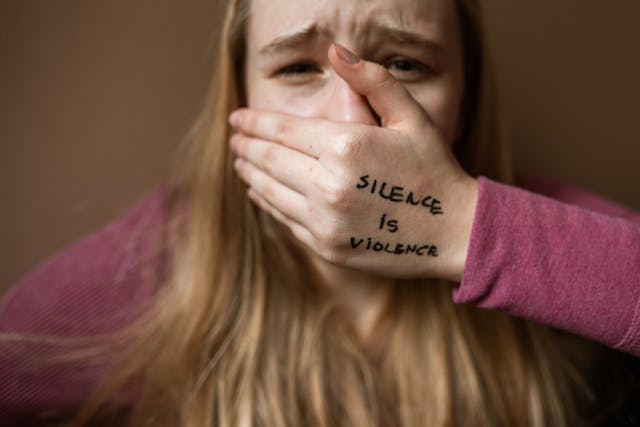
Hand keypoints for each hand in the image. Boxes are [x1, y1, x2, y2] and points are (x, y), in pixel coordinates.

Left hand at [229, 43, 477, 281]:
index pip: (282, 129)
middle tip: (234, 140)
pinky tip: (260, 194)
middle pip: (268, 161)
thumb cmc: (434, 169)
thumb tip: (334, 51)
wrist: (454, 231)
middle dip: (245, 147)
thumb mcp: (410, 116)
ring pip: (270, 192)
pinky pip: (285, 220)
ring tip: (240, 163)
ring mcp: (325, 221)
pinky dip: (267, 203)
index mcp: (346, 146)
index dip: (254, 122)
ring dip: (250, 175)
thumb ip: (371, 80)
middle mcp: (328, 185)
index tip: (237, 119)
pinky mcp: (327, 247)